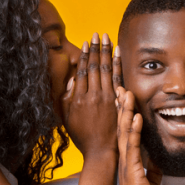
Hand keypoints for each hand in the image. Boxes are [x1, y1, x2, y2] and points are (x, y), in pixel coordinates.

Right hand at [62, 33, 117, 159]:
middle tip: (97, 34)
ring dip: (106, 51)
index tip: (86, 42)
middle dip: (96, 48)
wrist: (100, 151)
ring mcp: (106, 98)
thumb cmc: (82, 136)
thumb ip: (66, 99)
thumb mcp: (66, 118)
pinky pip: (118, 79)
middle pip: (95, 66)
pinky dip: (118, 64)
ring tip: (107, 37)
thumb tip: (71, 80)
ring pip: (106, 69)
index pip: (82, 71)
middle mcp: (92, 95)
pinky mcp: (117, 102)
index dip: (85, 55)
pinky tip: (118, 53)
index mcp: (78, 98)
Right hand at [116, 86, 163, 184]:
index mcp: (131, 162)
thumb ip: (153, 169)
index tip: (127, 97)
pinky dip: (133, 132)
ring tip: (126, 94)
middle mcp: (126, 160)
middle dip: (122, 107)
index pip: (129, 132)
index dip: (127, 114)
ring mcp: (126, 165)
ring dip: (125, 112)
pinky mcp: (131, 172)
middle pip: (122, 128)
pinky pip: (132, 148)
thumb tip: (157, 159)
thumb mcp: (151, 183)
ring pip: (124, 133)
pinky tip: (134, 118)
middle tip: (121, 86)